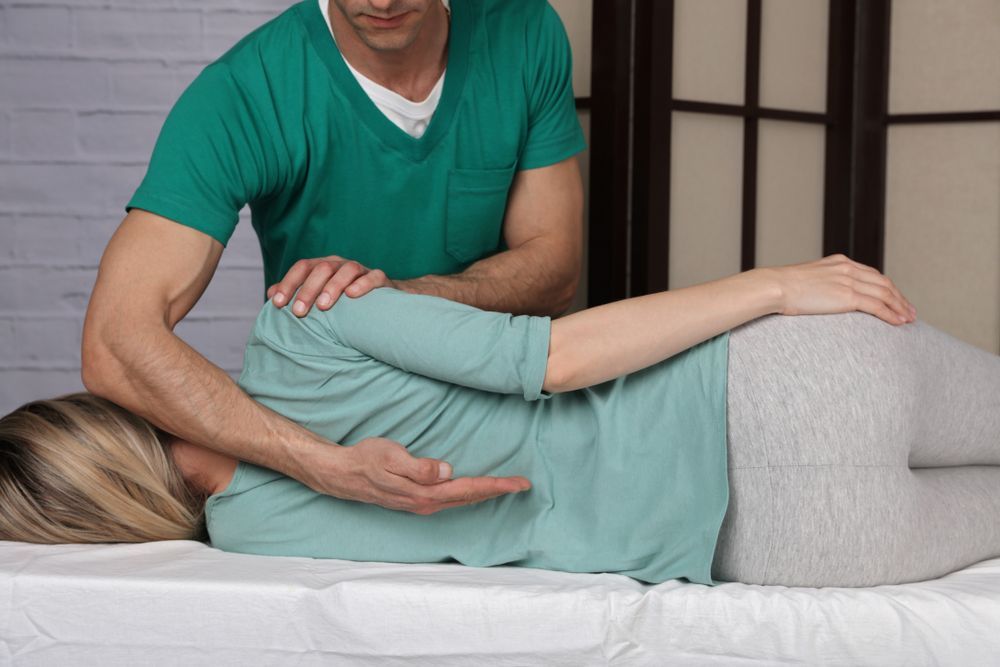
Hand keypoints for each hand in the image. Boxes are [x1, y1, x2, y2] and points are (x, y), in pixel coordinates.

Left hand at [267, 255, 395, 316]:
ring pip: (347, 270)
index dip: (288, 284)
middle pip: (322, 268)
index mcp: (323, 266)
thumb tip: (270, 295)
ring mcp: (361, 270)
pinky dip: (363, 284)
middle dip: (308, 290)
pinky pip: (373, 277)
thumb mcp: (318, 295)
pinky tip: (352, 295)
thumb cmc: (343, 299)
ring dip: (333, 286)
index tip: (277, 303)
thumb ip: (296, 293)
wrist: (381, 300)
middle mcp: (340, 264)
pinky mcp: (380, 279)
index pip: (302, 268)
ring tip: (323, 306)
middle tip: (299, 312)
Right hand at [302, 436, 531, 514]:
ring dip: (485, 494)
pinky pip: (451, 500)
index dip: (496, 486)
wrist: (343, 475)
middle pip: (470, 498)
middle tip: (524, 484)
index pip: (469, 489)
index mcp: (425, 493)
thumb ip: (419, 467)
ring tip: (507, 487)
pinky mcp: (417, 501)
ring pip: (462, 500)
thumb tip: (447, 471)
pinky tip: (475, 490)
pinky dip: (469, 495)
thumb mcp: (391, 457)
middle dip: (498, 491)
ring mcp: (422, 505)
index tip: (520, 483)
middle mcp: (427, 503)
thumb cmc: (366, 460)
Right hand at [767, 253, 916, 325]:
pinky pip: (877, 306)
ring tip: (909, 319)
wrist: (775, 286)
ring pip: (885, 294)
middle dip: (899, 298)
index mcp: (839, 262)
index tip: (895, 298)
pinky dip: (891, 314)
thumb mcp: (806, 280)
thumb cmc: (782, 287)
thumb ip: (820, 284)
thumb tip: (821, 296)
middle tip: (910, 311)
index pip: (872, 274)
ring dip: (900, 307)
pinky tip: (899, 322)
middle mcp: (848, 268)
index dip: (887, 288)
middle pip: (884, 283)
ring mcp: (849, 281)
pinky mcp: (847, 296)